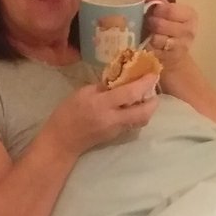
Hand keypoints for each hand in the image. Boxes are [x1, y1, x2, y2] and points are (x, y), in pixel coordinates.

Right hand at [43, 77, 158, 155]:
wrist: (62, 141)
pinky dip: (137, 114)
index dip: (145, 83)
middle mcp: (113, 119)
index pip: (130, 94)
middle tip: (153, 90)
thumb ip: (103, 86)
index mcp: (102, 104)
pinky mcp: (116, 136)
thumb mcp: (82, 93)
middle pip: (144, 113)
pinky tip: (132, 106)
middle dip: (153, 101)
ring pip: (141, 120)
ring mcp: (116, 130)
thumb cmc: (67, 113)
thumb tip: (120, 80)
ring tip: (144, 97)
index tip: (153, 74)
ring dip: (147, 109)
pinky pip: (133, 124)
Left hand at [142, 0, 197, 71]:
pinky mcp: (172, 58)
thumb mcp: (167, 13)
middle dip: (151, 23)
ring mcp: (182, 46)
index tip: (154, 11)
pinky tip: (150, 45)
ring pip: (158, 39)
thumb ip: (159, 2)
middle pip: (162, 25)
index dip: (158, 10)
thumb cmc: (169, 29)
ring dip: (150, 36)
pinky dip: (150, 48)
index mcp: (190, 15)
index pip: (170, 10)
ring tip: (149, 34)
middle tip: (149, 23)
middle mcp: (189, 31)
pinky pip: (155, 51)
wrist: (175, 54)